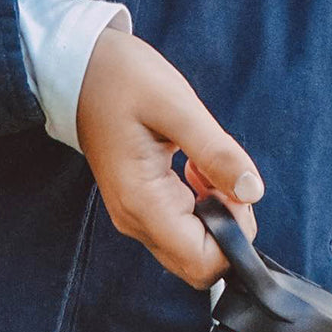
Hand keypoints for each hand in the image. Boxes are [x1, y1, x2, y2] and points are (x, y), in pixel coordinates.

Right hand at [77, 28, 261, 287]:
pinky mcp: (138, 202)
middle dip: (229, 225)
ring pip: (193, 246)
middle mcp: (135, 218)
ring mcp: (134, 213)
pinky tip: (194, 167)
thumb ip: (216, 152)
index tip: (233, 189)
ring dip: (215, 212)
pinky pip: (181, 226)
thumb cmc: (121, 79)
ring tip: (205, 164)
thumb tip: (253, 192)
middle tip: (221, 174)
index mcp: (143, 201)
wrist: (78, 68)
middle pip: (200, 262)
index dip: (235, 234)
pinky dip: (201, 204)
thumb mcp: (176, 106)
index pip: (204, 262)